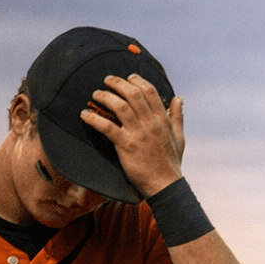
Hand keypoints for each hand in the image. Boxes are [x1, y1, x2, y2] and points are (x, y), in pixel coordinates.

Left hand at [81, 74, 184, 198]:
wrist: (165, 185)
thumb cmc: (171, 163)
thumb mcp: (179, 138)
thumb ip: (177, 117)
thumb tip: (179, 99)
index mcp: (163, 120)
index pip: (150, 92)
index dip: (137, 80)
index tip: (127, 78)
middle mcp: (151, 124)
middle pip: (133, 94)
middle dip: (117, 83)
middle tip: (107, 80)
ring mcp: (138, 134)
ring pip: (120, 106)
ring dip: (105, 96)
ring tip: (96, 94)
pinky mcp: (126, 146)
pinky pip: (107, 127)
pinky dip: (94, 119)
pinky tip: (85, 115)